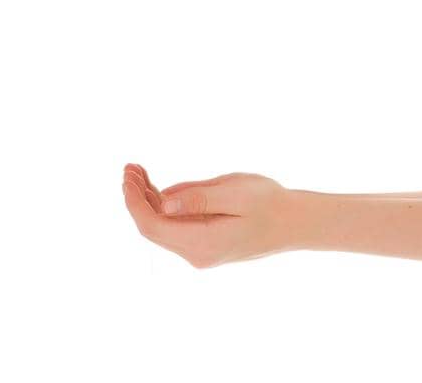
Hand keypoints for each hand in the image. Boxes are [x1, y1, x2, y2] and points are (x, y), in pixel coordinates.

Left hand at [121, 163, 293, 268]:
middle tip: (129, 167)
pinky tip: (156, 187)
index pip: (153, 226)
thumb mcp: (235, 193)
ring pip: (163, 226)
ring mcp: (200, 252)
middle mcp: (196, 254)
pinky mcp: (205, 244)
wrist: (295, 223)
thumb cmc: (270, 203)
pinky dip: (164, 206)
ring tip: (137, 172)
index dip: (134, 202)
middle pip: (154, 227)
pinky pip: (176, 226)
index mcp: (202, 243)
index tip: (127, 175)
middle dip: (136, 198)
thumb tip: (163, 203)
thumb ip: (199, 198)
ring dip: (148, 200)